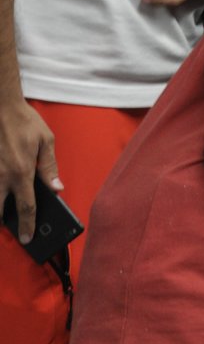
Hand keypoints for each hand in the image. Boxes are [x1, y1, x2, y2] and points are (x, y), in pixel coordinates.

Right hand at [0, 95, 58, 242]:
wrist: (0, 106)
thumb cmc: (24, 121)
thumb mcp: (46, 141)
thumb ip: (49, 167)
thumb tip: (57, 188)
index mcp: (22, 172)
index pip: (26, 206)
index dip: (28, 225)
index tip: (28, 238)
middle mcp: (1, 176)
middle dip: (3, 222)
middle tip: (12, 227)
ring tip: (3, 212)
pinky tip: (0, 188)